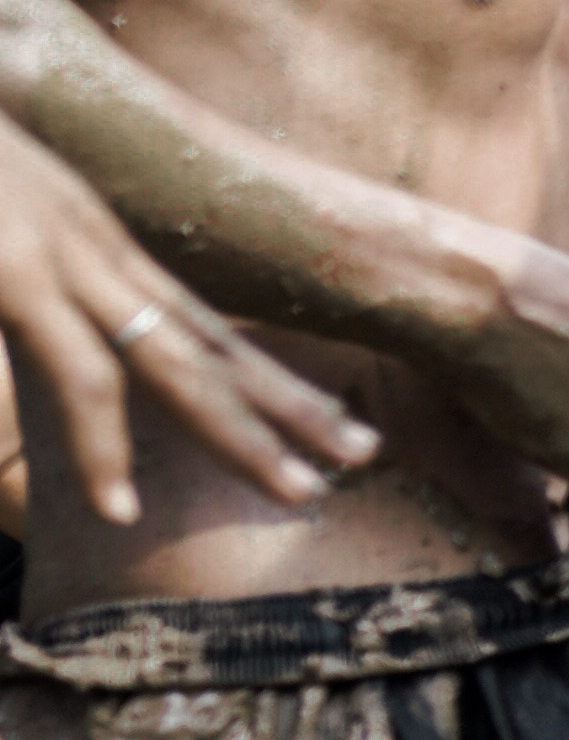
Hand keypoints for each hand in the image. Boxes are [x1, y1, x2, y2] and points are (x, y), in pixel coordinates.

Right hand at [0, 129, 358, 528]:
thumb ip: (27, 273)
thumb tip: (39, 321)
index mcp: (89, 237)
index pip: (200, 317)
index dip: (266, 373)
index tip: (328, 419)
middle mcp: (91, 246)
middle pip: (212, 341)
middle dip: (289, 405)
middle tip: (362, 459)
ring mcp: (57, 258)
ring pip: (174, 362)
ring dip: (237, 433)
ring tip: (297, 494)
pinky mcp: (13, 274)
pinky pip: (77, 372)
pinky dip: (100, 445)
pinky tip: (122, 503)